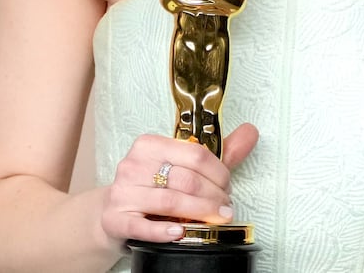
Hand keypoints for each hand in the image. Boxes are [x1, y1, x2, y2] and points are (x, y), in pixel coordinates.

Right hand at [100, 124, 258, 247]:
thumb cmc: (152, 188)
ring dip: (200, 212)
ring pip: (170, 201)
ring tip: (215, 220)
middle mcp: (133, 165)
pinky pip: (143, 226)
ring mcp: (123, 193)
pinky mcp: (115, 219)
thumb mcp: (182, 167)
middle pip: (186, 179)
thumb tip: (250, 132)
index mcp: (150, 145)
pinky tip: (181, 231)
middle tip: (225, 208)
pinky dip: (165, 230)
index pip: (195, 154)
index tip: (228, 187)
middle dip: (214, 196)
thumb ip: (217, 154)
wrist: (112, 213)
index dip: (220, 173)